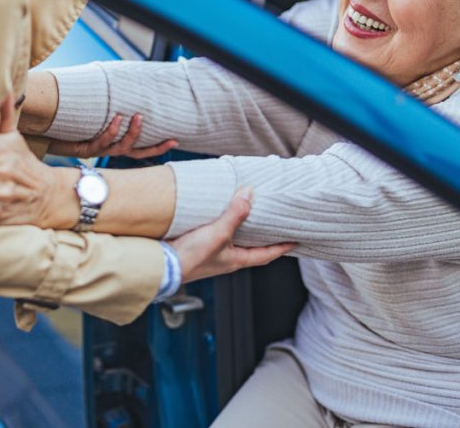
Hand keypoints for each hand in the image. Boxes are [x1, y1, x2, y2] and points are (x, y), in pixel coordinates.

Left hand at [47, 113, 176, 159]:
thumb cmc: (72, 123)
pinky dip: (112, 130)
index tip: (175, 140)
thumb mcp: (94, 114)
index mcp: (114, 144)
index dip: (158, 147)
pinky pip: (102, 141)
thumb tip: (121, 83)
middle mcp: (109, 150)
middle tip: (169, 136)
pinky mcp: (86, 148)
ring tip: (138, 116)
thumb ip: (107, 104)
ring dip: (133, 132)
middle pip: (137, 153)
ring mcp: (99, 150)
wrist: (47, 132)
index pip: (141, 149)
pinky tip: (117, 117)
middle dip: (154, 146)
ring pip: (122, 147)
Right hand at [169, 187, 294, 283]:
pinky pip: (218, 235)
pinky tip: (221, 215)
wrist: (164, 264)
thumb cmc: (192, 257)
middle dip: (263, 237)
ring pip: (235, 241)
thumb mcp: (218, 234)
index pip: (267, 254)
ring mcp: (214, 254)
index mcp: (237, 260)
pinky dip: (224, 225)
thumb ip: (234, 215)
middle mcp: (227, 258)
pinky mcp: (200, 247)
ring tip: (250, 214)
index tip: (295, 241)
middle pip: (252, 247)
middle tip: (274, 224)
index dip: (282, 247)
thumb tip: (249, 194)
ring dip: (243, 229)